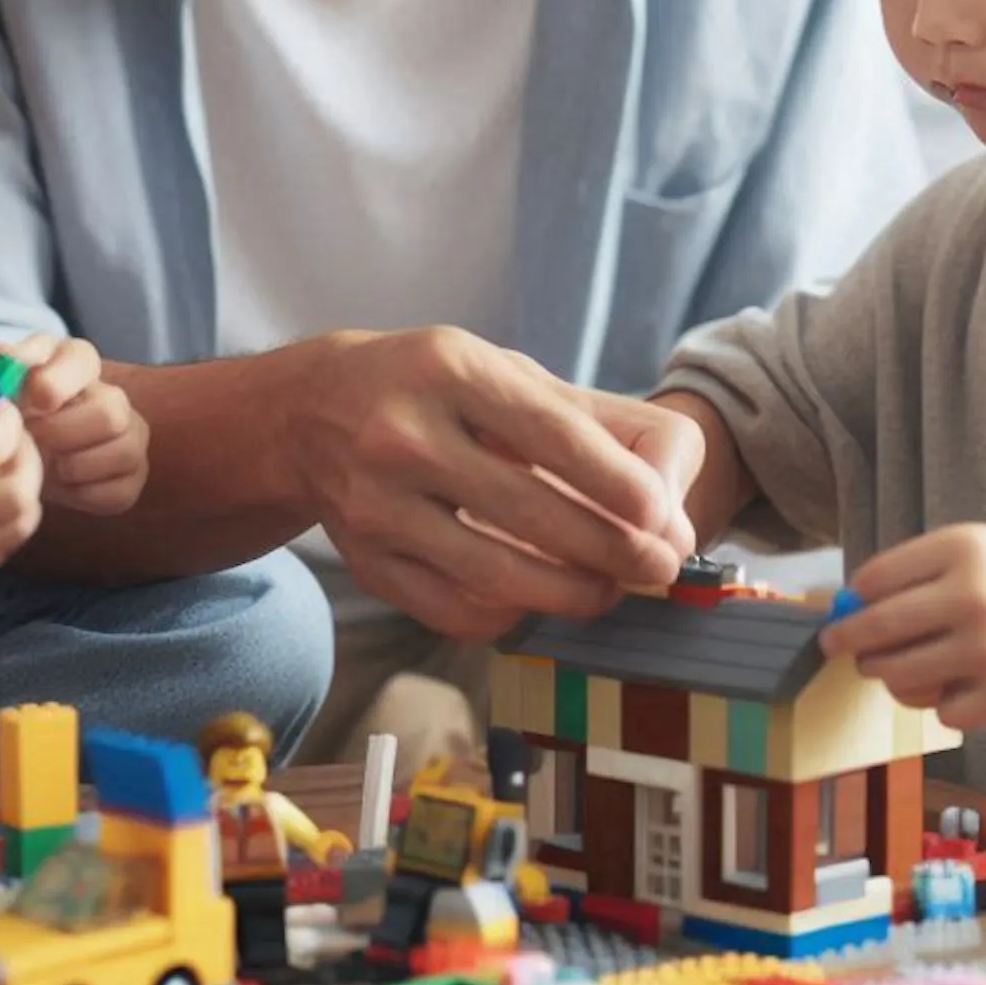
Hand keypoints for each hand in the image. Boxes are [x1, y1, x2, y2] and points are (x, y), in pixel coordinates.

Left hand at [9, 335, 149, 517]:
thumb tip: (11, 358)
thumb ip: (2, 366)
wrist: (12, 459)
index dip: (60, 381)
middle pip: (112, 411)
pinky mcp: (130, 477)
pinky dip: (85, 494)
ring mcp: (128, 437)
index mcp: (77, 363)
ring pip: (126, 451)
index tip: (36, 399)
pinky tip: (63, 485)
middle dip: (64, 432)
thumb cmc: (5, 418)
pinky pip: (121, 491)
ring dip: (76, 466)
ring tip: (48, 464)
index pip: (84, 359)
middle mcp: (111, 396)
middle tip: (34, 440)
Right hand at [289, 327, 692, 644]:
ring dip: (572, 594)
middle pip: (532, 512)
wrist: (311, 410)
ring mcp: (376, 504)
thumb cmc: (435, 388)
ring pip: (496, 575)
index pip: (553, 435)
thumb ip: (598, 429)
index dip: (620, 486)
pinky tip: (539, 597)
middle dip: (613, 551)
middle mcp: (402, 433)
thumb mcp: (505, 372)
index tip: (665, 520)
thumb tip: (674, 518)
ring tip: (609, 589)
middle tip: (658, 568)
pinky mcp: (366, 562)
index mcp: (449, 369)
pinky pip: (455, 611)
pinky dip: (512, 615)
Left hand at [820, 523, 985, 730]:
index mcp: (962, 548)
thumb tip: (847, 604)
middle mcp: (975, 596)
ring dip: (883, 675)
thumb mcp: (974, 549)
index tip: (842, 609)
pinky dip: (938, 704)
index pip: (875, 578)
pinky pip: (939, 713)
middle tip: (835, 646)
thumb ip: (912, 568)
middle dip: (847, 641)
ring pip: (899, 676)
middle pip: (879, 627)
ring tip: (890, 667)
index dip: (851, 599)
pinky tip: (953, 684)